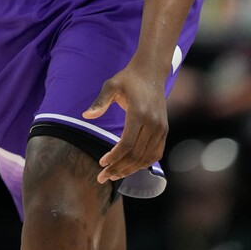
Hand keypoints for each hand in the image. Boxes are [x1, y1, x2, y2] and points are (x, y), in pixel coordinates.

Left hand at [83, 63, 167, 184]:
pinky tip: (131, 167)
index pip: (127, 144)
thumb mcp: (111, 85)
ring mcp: (161, 128)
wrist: (151, 72)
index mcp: (139, 113)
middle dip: (119, 168)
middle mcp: (153, 123)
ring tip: (114, 175)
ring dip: (130, 169)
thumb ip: (100, 102)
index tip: (101, 163)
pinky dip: (144, 163)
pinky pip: (156, 153)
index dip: (114, 157)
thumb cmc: (128, 78)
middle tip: (103, 177)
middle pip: (136, 155)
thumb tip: (86, 116)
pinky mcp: (164, 130)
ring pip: (146, 158)